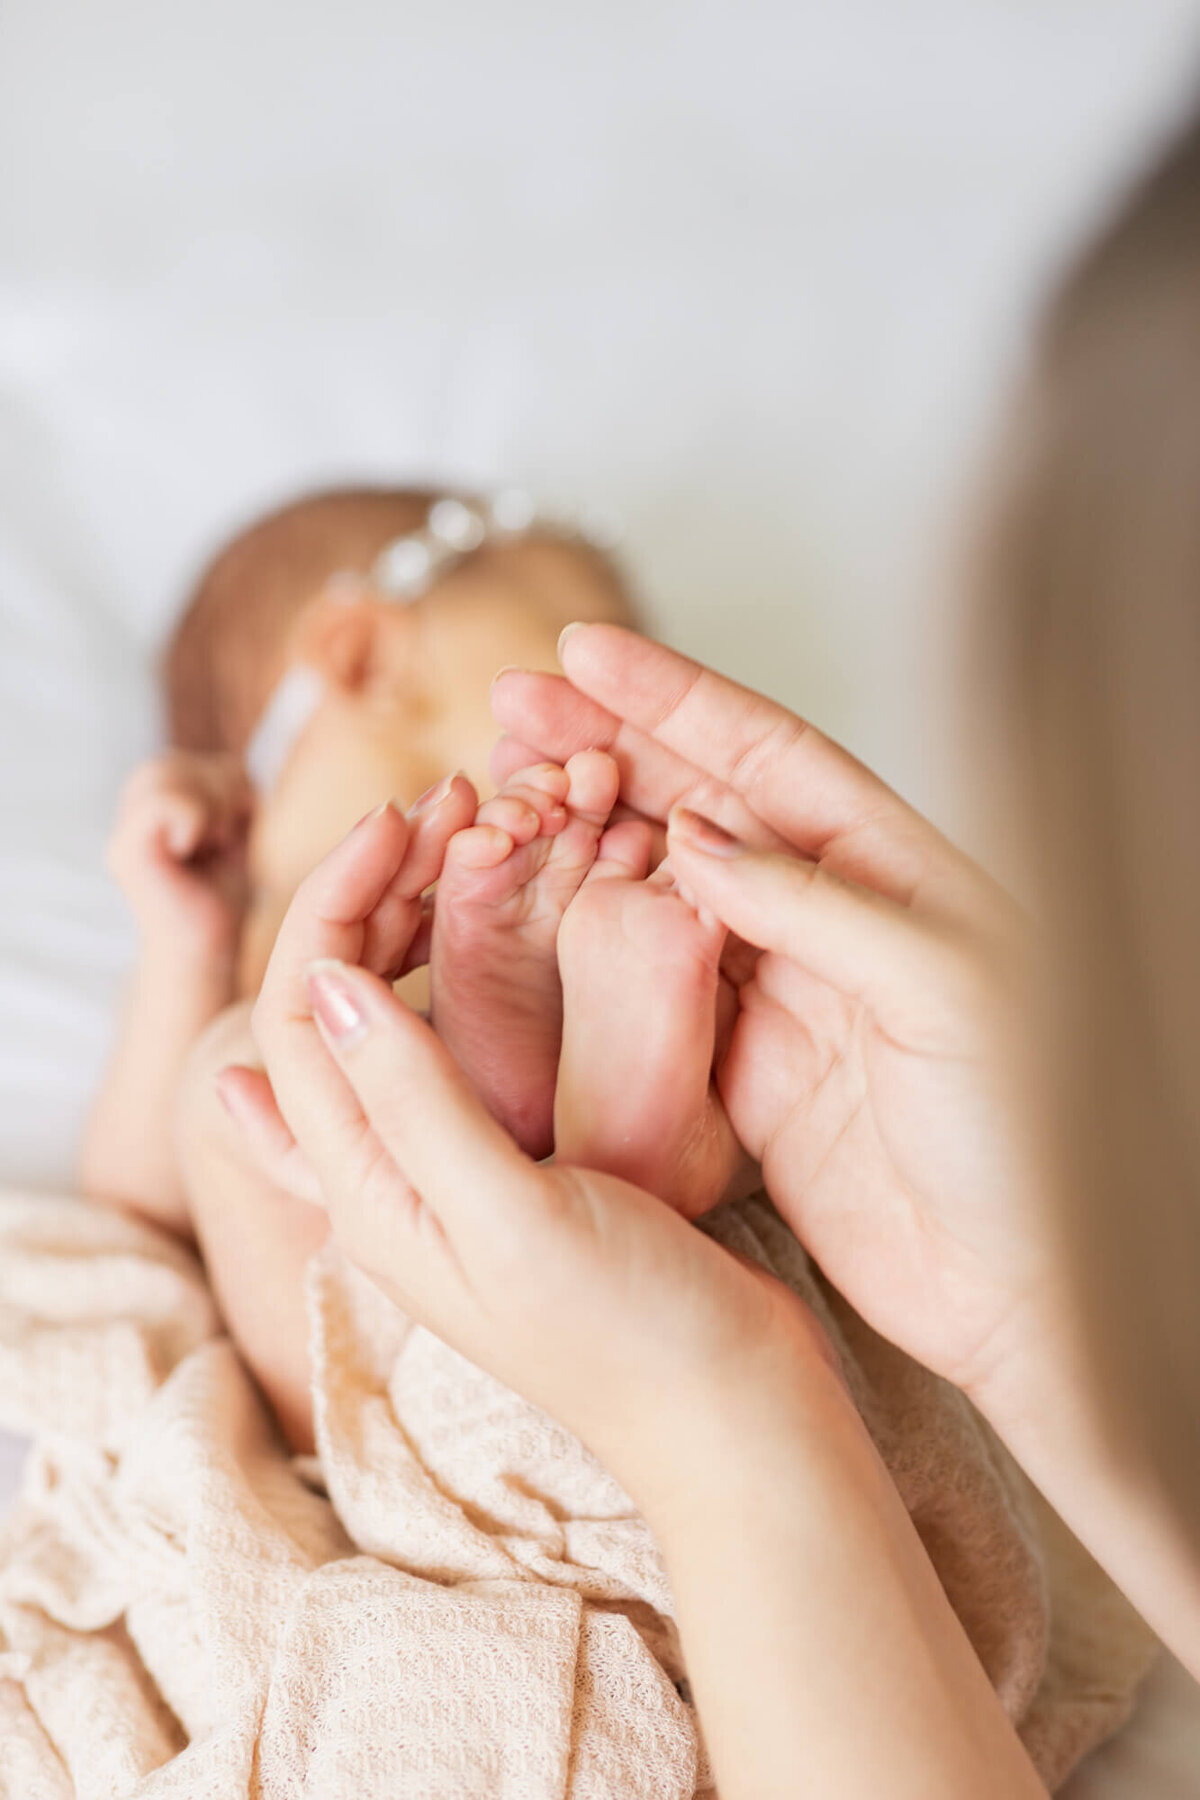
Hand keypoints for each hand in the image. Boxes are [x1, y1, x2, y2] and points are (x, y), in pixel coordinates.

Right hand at [106, 751, 254, 963]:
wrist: (207, 951)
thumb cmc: (219, 897)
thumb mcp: (231, 832)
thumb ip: (227, 794)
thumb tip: (239, 766)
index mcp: (150, 810)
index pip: (184, 762)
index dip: (223, 783)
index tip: (232, 828)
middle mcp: (129, 819)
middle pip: (170, 763)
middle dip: (217, 791)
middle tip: (224, 837)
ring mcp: (122, 835)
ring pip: (163, 775)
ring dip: (208, 805)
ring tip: (212, 844)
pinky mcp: (125, 854)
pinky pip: (159, 805)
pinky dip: (191, 818)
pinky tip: (195, 848)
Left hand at [223, 799, 832, 1507]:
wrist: (728, 1409)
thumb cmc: (626, 1331)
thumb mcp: (506, 1212)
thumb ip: (410, 1101)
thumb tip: (324, 978)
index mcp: (364, 1187)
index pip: (299, 1014)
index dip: (335, 901)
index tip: (403, 816)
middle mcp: (387, 1174)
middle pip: (334, 1004)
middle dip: (370, 893)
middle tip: (444, 803)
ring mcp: (447, 1168)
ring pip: (393, 1015)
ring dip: (413, 920)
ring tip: (472, 835)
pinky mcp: (510, 1162)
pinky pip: (459, 1042)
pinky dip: (463, 967)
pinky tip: (475, 924)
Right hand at [490, 625, 1056, 1408]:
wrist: (1019, 1285)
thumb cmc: (1028, 1135)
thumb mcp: (943, 990)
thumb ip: (816, 905)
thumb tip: (694, 833)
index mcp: (894, 869)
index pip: (768, 755)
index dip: (674, 696)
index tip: (584, 654)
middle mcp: (832, 915)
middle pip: (700, 804)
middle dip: (605, 750)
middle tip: (511, 714)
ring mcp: (782, 991)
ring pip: (663, 889)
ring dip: (586, 839)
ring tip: (505, 798)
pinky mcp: (744, 1070)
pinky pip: (653, 988)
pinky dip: (594, 944)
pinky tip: (541, 909)